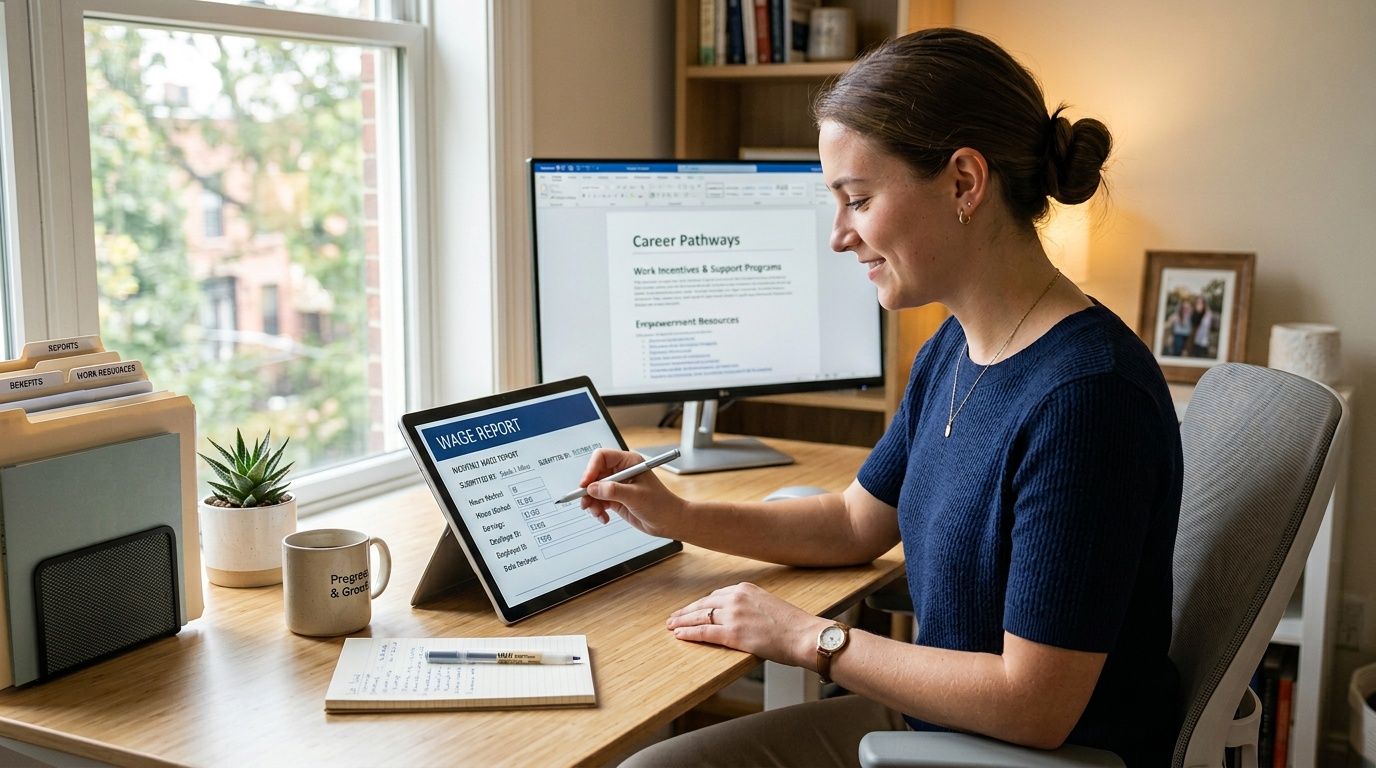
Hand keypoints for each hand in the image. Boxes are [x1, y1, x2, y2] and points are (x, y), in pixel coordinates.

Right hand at [578, 448, 686, 538]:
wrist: (669, 521)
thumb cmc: (661, 504)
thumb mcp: (636, 496)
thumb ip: (613, 491)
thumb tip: (592, 488)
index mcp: (629, 462)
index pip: (602, 457)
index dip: (591, 469)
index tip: (585, 484)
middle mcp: (621, 471)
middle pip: (595, 474)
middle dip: (588, 489)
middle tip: (586, 503)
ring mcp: (618, 485)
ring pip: (594, 489)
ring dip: (592, 502)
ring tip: (597, 513)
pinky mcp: (616, 498)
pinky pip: (598, 501)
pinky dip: (598, 510)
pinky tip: (604, 517)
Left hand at [666, 582, 826, 668]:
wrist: (805, 635)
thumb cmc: (794, 625)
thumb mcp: (770, 605)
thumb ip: (752, 606)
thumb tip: (743, 617)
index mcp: (746, 589)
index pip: (716, 596)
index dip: (701, 604)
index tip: (692, 609)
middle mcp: (737, 598)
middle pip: (704, 604)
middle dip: (687, 611)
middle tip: (674, 617)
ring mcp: (734, 616)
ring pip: (700, 617)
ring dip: (682, 622)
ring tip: (671, 626)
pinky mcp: (734, 634)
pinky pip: (704, 632)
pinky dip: (689, 633)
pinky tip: (679, 635)